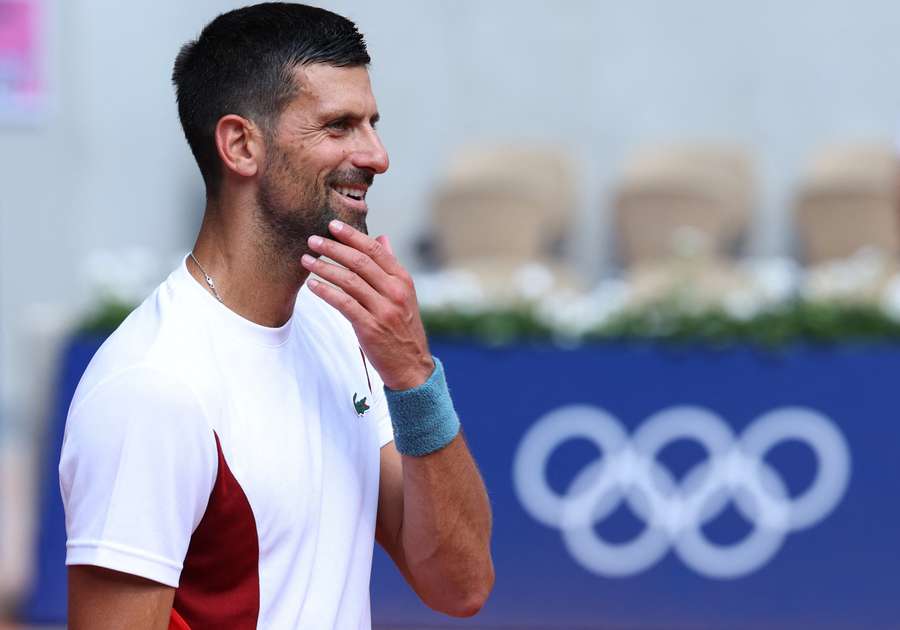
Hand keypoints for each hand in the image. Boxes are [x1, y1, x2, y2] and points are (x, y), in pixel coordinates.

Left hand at [302, 220, 433, 390]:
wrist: (411, 366)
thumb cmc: (402, 327)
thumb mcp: (404, 294)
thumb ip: (390, 266)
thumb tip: (382, 238)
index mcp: (403, 280)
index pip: (375, 250)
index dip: (352, 236)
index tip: (332, 225)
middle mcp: (395, 292)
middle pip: (360, 262)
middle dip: (333, 248)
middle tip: (312, 240)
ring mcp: (383, 310)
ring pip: (349, 280)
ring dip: (324, 268)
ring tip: (306, 260)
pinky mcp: (370, 327)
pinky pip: (343, 304)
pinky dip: (325, 292)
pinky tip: (312, 286)